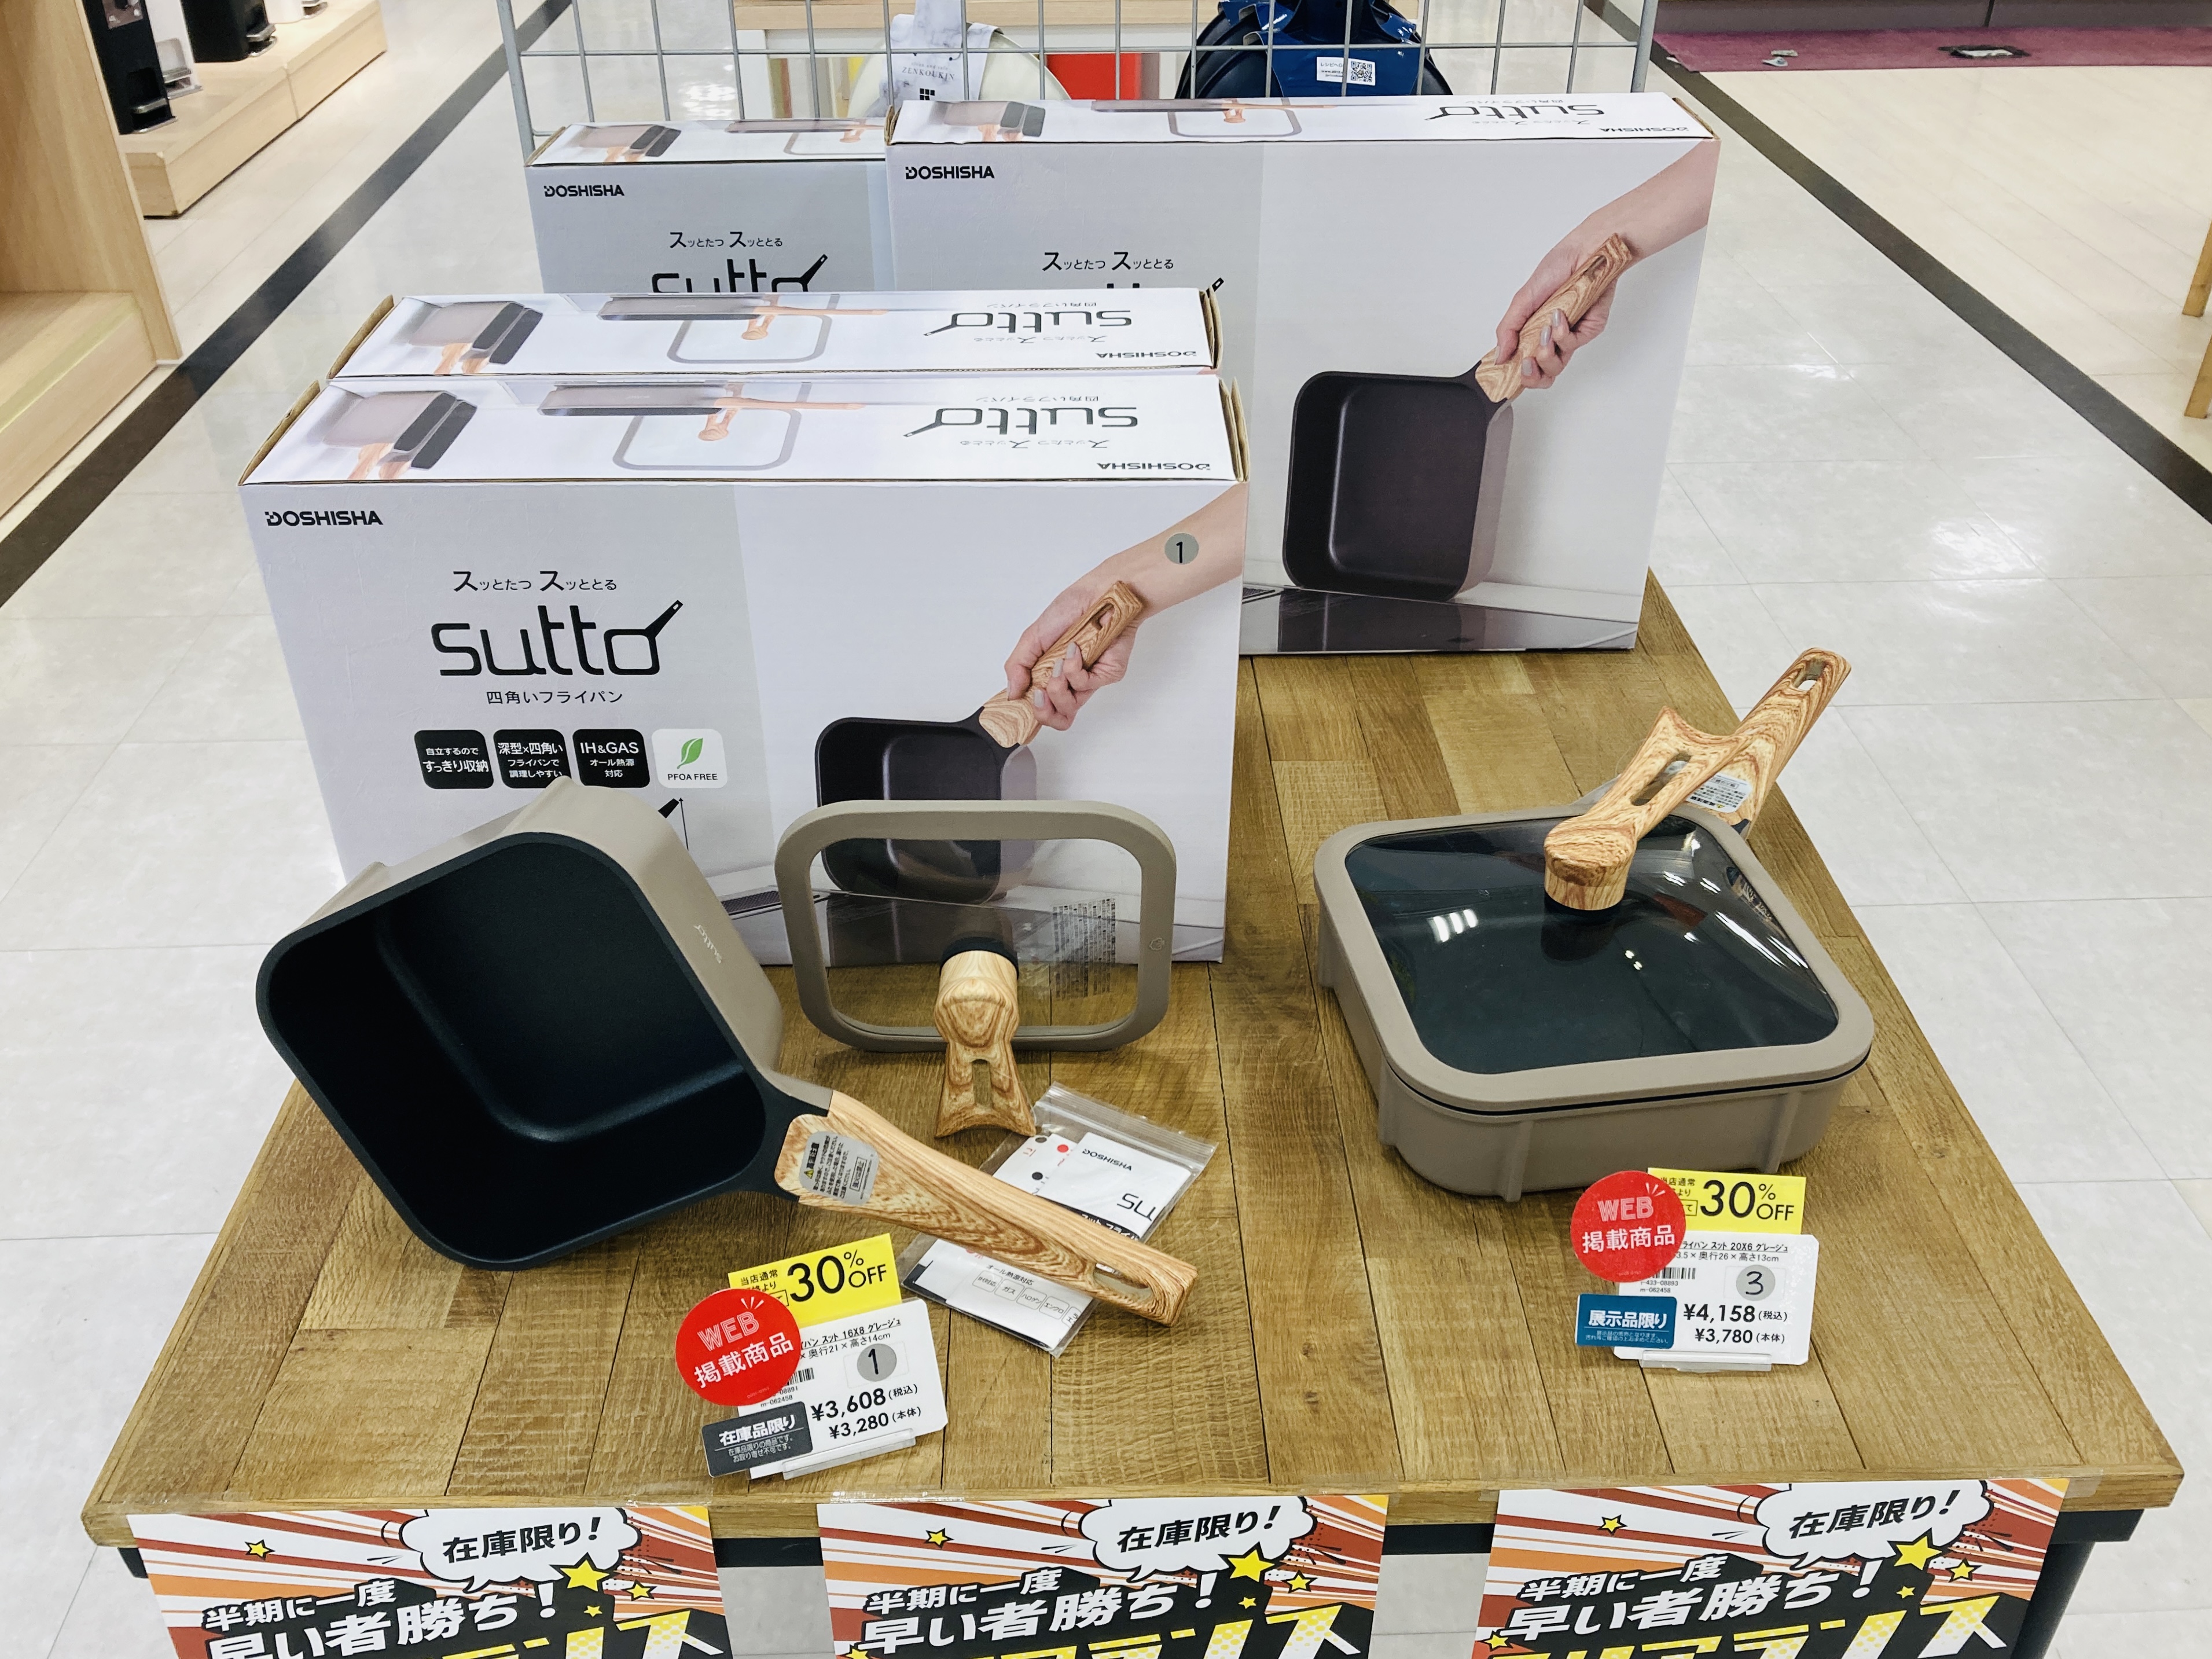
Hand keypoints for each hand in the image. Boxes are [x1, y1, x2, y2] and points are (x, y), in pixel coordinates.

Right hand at [1002, 577, 1138, 731]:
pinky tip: (1075, 650)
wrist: (1101, 593)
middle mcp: (1071, 680)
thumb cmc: (1071, 608)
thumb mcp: (1033, 636)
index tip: (1021, 701)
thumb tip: (1011, 693)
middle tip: (1039, 692)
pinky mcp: (1108, 674)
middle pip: (1057, 718)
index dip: (1031, 711)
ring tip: (1058, 663)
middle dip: (1043, 710)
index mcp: (1052, 673)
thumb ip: (1018, 665)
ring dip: (1057, 686)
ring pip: (1070, 708)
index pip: (1042, 707)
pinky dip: (1074, 668)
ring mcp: (1090, 679)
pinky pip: (1085, 686)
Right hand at [1492, 235, 1620, 392]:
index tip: (1506, 371)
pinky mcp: (1590, 329)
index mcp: (1534, 331)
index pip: (1525, 364)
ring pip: (1557, 366)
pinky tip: (1559, 316)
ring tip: (1543, 332)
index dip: (1516, 374)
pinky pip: (1573, 345)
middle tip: (1525, 363)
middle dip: (1531, 375)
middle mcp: (1553, 337)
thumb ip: (1508, 329)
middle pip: (1542, 375)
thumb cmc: (1558, 267)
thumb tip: (1498, 357)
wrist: (1587, 251)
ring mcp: (1571, 335)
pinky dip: (1562, 334)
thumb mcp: (1523, 299)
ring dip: (1546, 353)